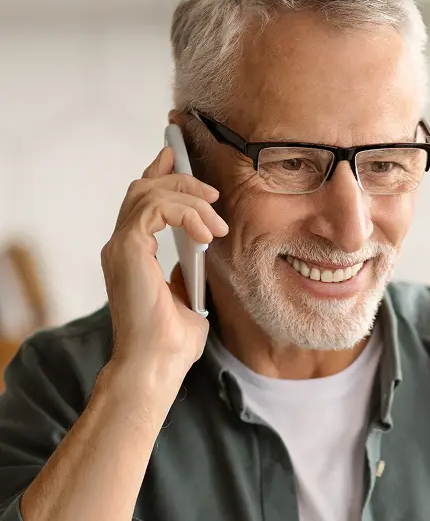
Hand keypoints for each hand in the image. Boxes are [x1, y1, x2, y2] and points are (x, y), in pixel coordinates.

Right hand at [101, 146, 227, 393]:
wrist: (158, 365)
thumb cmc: (172, 342)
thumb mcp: (188, 298)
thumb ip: (187, 274)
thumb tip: (198, 256)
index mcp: (133, 255)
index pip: (142, 202)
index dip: (159, 173)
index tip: (177, 155)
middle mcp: (122, 247)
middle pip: (144, 188)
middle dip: (180, 180)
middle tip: (213, 193)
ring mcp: (121, 248)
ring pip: (148, 193)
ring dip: (188, 198)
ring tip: (216, 224)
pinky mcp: (128, 251)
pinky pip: (153, 208)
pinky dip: (184, 212)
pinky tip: (206, 234)